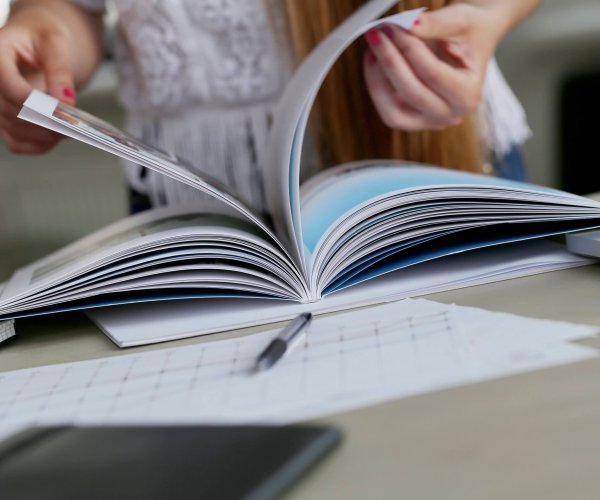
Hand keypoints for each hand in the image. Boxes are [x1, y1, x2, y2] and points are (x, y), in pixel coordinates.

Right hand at [0, 5, 76, 153]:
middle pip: (12, 112)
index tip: (59, 110)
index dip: (32, 101)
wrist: (39, 39)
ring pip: (14, 131)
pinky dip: (38, 146)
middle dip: (45, 121)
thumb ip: (60, 70)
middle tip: (74, 125)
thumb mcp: (56, 41)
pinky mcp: (6, 119)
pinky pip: (16, 143)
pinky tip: (57, 138)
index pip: (7, 85)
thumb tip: (65, 102)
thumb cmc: (44, 34)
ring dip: (44, 136)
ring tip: (71, 130)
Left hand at [363, 3, 505, 130]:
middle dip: (390, 62)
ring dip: (377, 79)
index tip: (394, 28)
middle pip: (412, 94)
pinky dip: (376, 87)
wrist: (468, 45)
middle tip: (378, 35)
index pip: (432, 74)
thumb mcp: (460, 22)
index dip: (409, 49)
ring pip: (393, 112)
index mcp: (469, 95)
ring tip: (373, 50)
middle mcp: (451, 115)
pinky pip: (387, 110)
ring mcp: (430, 121)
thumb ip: (435, 24)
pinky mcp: (412, 120)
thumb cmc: (469, 34)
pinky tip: (374, 62)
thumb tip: (407, 26)